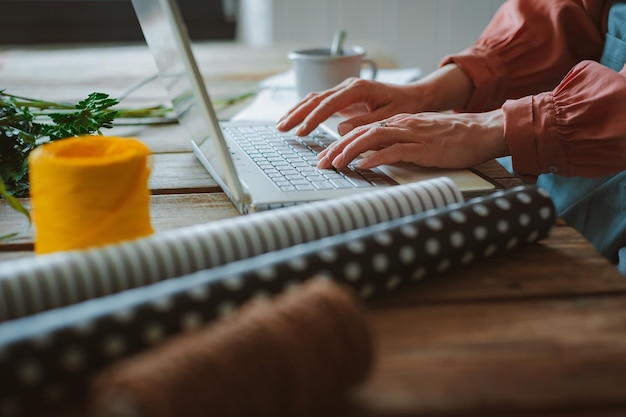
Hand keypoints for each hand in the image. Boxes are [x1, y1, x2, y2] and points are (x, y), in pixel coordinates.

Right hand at [276, 77, 423, 136]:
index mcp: (358, 89)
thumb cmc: (404, 107)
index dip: (314, 119)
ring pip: (314, 98)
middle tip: (281, 128)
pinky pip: (319, 102)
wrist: (414, 96)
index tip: (302, 132)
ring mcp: (344, 90)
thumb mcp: (388, 118)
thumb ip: (365, 123)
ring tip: (281, 124)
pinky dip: (305, 110)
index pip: (329, 104)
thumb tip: (340, 130)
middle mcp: (348, 86)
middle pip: (315, 98)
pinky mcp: (343, 97)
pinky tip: (294, 119)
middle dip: (297, 114)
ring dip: (297, 111)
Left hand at [317, 109, 507, 169]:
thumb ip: (396, 145)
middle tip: (321, 164)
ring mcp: (412, 134)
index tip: (325, 157)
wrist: (481, 131)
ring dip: (350, 151)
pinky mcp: (424, 147)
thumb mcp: (418, 139)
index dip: (340, 144)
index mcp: (398, 123)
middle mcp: (401, 125)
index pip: (361, 131)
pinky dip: (376, 158)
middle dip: (337, 148)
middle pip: (360, 133)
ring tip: (335, 163)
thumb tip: (374, 157)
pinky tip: (363, 165)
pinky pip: (395, 150)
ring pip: (372, 138)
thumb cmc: (452, 138)